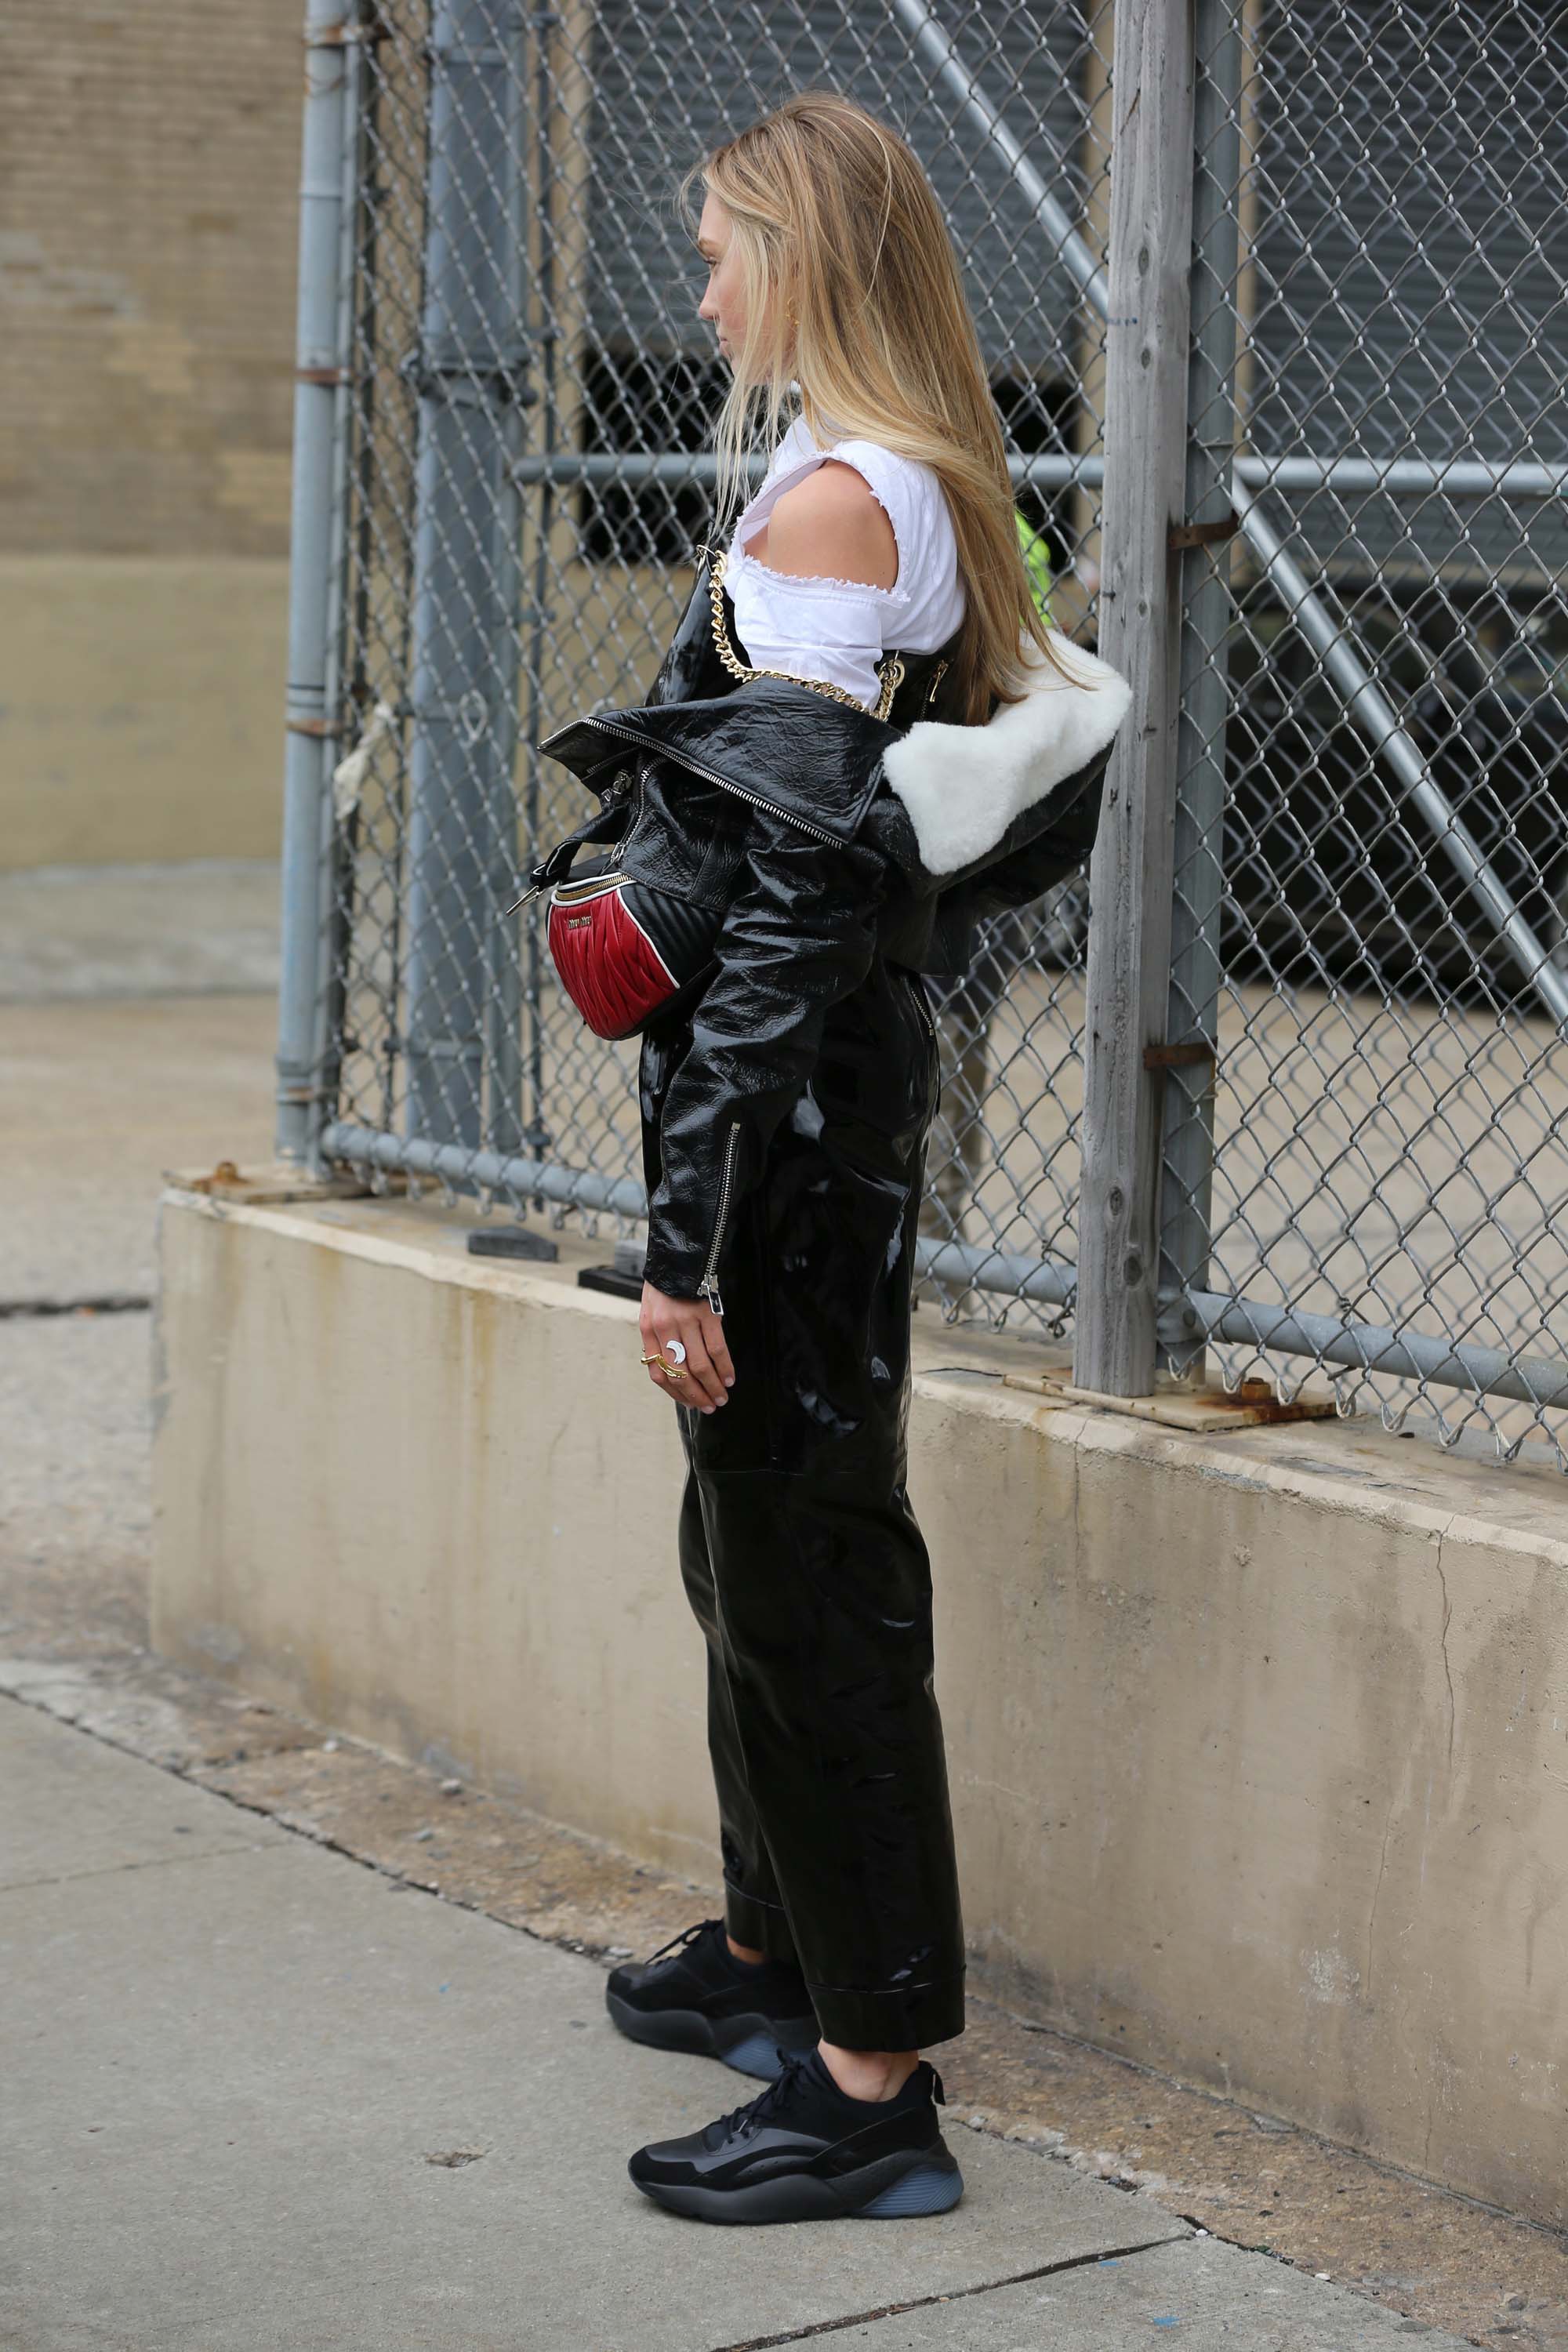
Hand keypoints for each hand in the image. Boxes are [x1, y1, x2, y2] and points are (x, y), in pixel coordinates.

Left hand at [639, 1281, 735, 1413]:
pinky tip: (729, 1377)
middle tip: (710, 1407)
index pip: (660, 1374)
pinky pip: (717, 1348)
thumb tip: (676, 1374)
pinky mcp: (706, 1313)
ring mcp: (685, 1321)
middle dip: (697, 1396)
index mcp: (648, 1331)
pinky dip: (724, 1367)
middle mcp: (664, 1328)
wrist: (677, 1257)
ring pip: (700, 1365)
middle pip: (681, 1374)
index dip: (677, 1394)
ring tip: (721, 1397)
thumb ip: (658, 1341)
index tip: (691, 1404)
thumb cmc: (664, 1288)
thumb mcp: (650, 1313)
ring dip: (712, 1386)